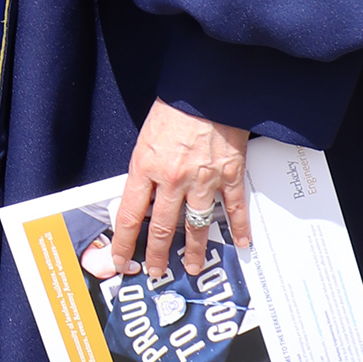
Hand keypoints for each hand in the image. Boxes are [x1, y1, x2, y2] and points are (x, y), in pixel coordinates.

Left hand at [109, 99, 251, 278]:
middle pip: (162, 229)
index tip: (121, 260)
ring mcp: (203, 180)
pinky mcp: (229, 174)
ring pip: (196, 227)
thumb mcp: (146, 139)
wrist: (206, 89)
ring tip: (192, 267)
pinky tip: (241, 244)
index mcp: (146, 168)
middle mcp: (173, 180)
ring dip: (194, 251)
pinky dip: (239, 228)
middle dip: (157, 255)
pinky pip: (234, 208)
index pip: (130, 216)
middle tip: (156, 272)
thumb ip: (146, 170)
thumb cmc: (174, 107)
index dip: (125, 243)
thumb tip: (145, 198)